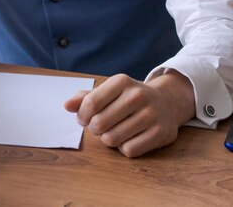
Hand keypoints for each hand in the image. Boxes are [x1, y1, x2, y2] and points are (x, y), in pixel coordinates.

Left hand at [64, 72, 194, 157]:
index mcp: (122, 81)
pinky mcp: (160, 133)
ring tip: (114, 131)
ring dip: (108, 139)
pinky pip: (128, 150)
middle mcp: (138, 95)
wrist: (166, 103)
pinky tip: (129, 138)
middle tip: (100, 126)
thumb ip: (85, 98)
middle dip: (94, 129)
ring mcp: (151, 115)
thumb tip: (66, 106)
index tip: (83, 119)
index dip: (82, 115)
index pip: (91, 103)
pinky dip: (123, 148)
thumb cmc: (128, 98)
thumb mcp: (108, 91)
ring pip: (112, 139)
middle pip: (99, 124)